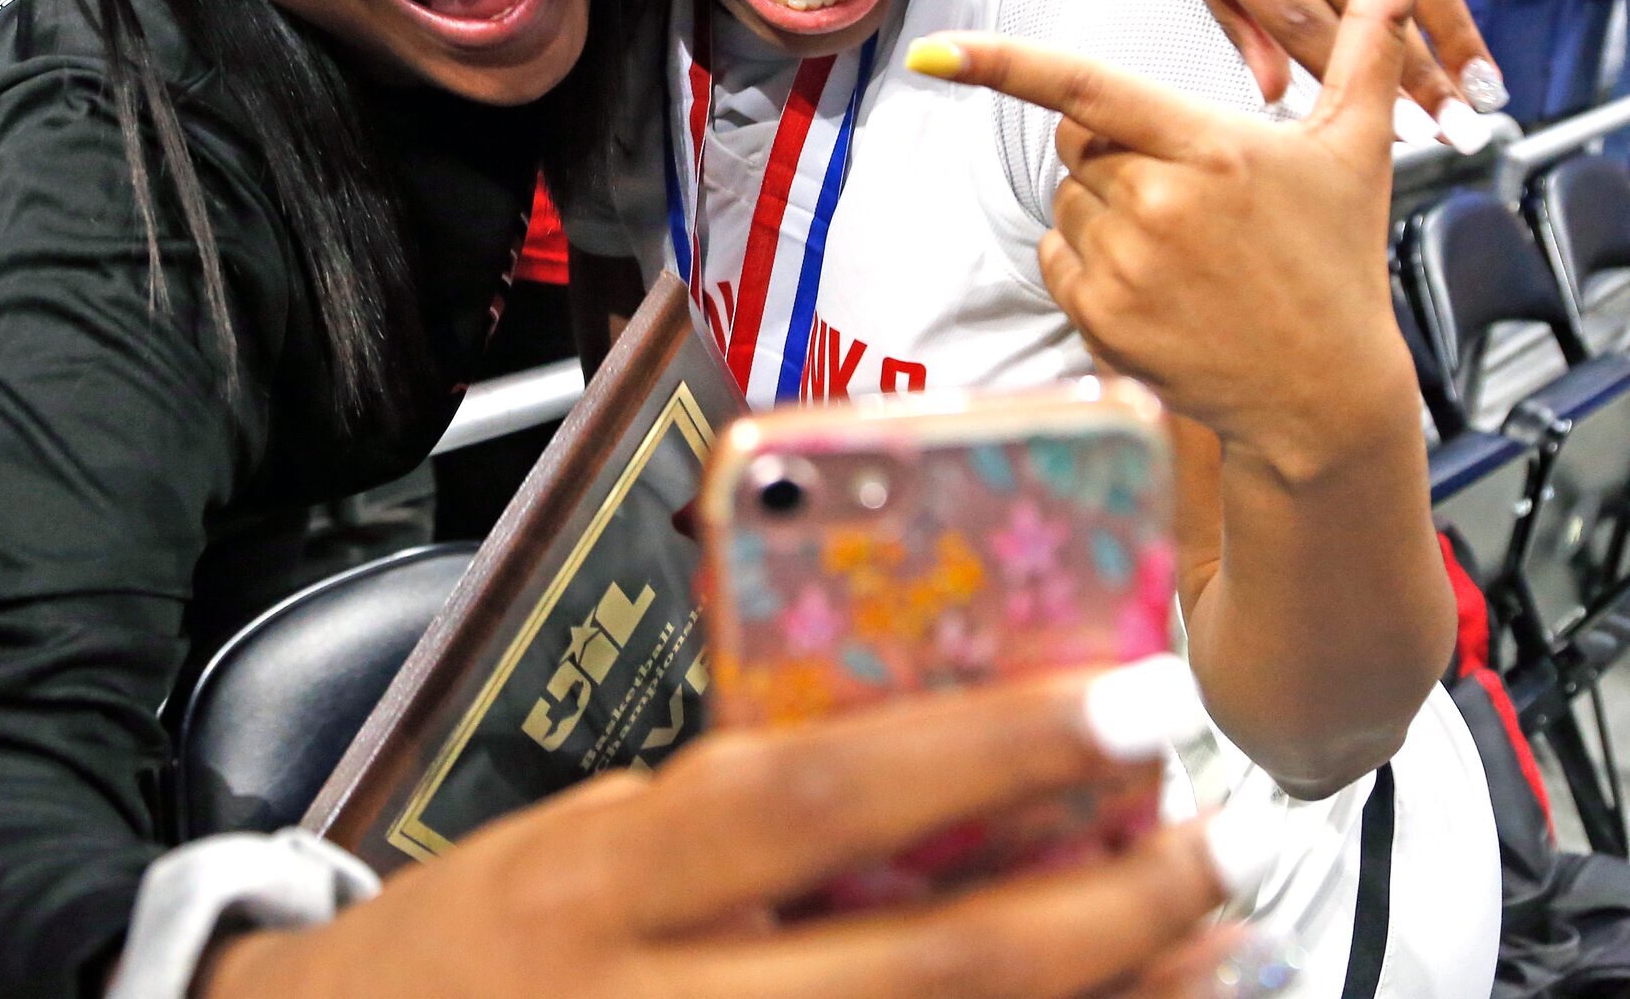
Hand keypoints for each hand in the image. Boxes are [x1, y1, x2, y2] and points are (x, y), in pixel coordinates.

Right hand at [202, 664, 1269, 998]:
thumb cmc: (467, 944)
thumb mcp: (580, 836)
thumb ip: (731, 811)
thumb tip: (931, 771)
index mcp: (602, 876)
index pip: (819, 792)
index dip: (988, 750)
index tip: (1122, 705)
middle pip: (919, 973)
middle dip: (1099, 916)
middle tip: (1207, 848)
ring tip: (1210, 953)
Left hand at [907, 0, 1446, 479]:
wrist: (1321, 394)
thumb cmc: (1334, 261)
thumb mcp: (1356, 146)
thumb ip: (1369, 41)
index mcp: (1209, 147)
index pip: (1085, 88)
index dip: (1002, 63)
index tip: (936, 50)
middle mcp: (1158, 203)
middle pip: (1079, 144)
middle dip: (1119, 157)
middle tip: (1191, 201)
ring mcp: (1124, 264)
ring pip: (1066, 200)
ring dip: (1105, 213)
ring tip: (1183, 253)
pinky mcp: (1098, 317)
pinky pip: (1055, 257)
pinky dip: (1088, 264)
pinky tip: (1154, 287)